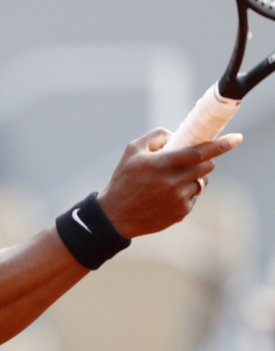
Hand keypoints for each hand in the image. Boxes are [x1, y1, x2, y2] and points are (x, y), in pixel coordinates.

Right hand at [97, 128, 241, 238]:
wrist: (115, 216)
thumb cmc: (123, 180)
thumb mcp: (132, 151)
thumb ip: (156, 137)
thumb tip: (177, 134)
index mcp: (162, 164)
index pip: (200, 153)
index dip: (221, 145)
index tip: (236, 138)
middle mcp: (173, 182)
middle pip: (207, 167)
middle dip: (205, 160)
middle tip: (192, 161)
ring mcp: (179, 199)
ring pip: (201, 182)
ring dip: (193, 177)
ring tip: (172, 181)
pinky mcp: (181, 213)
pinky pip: (194, 197)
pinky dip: (186, 193)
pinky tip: (167, 195)